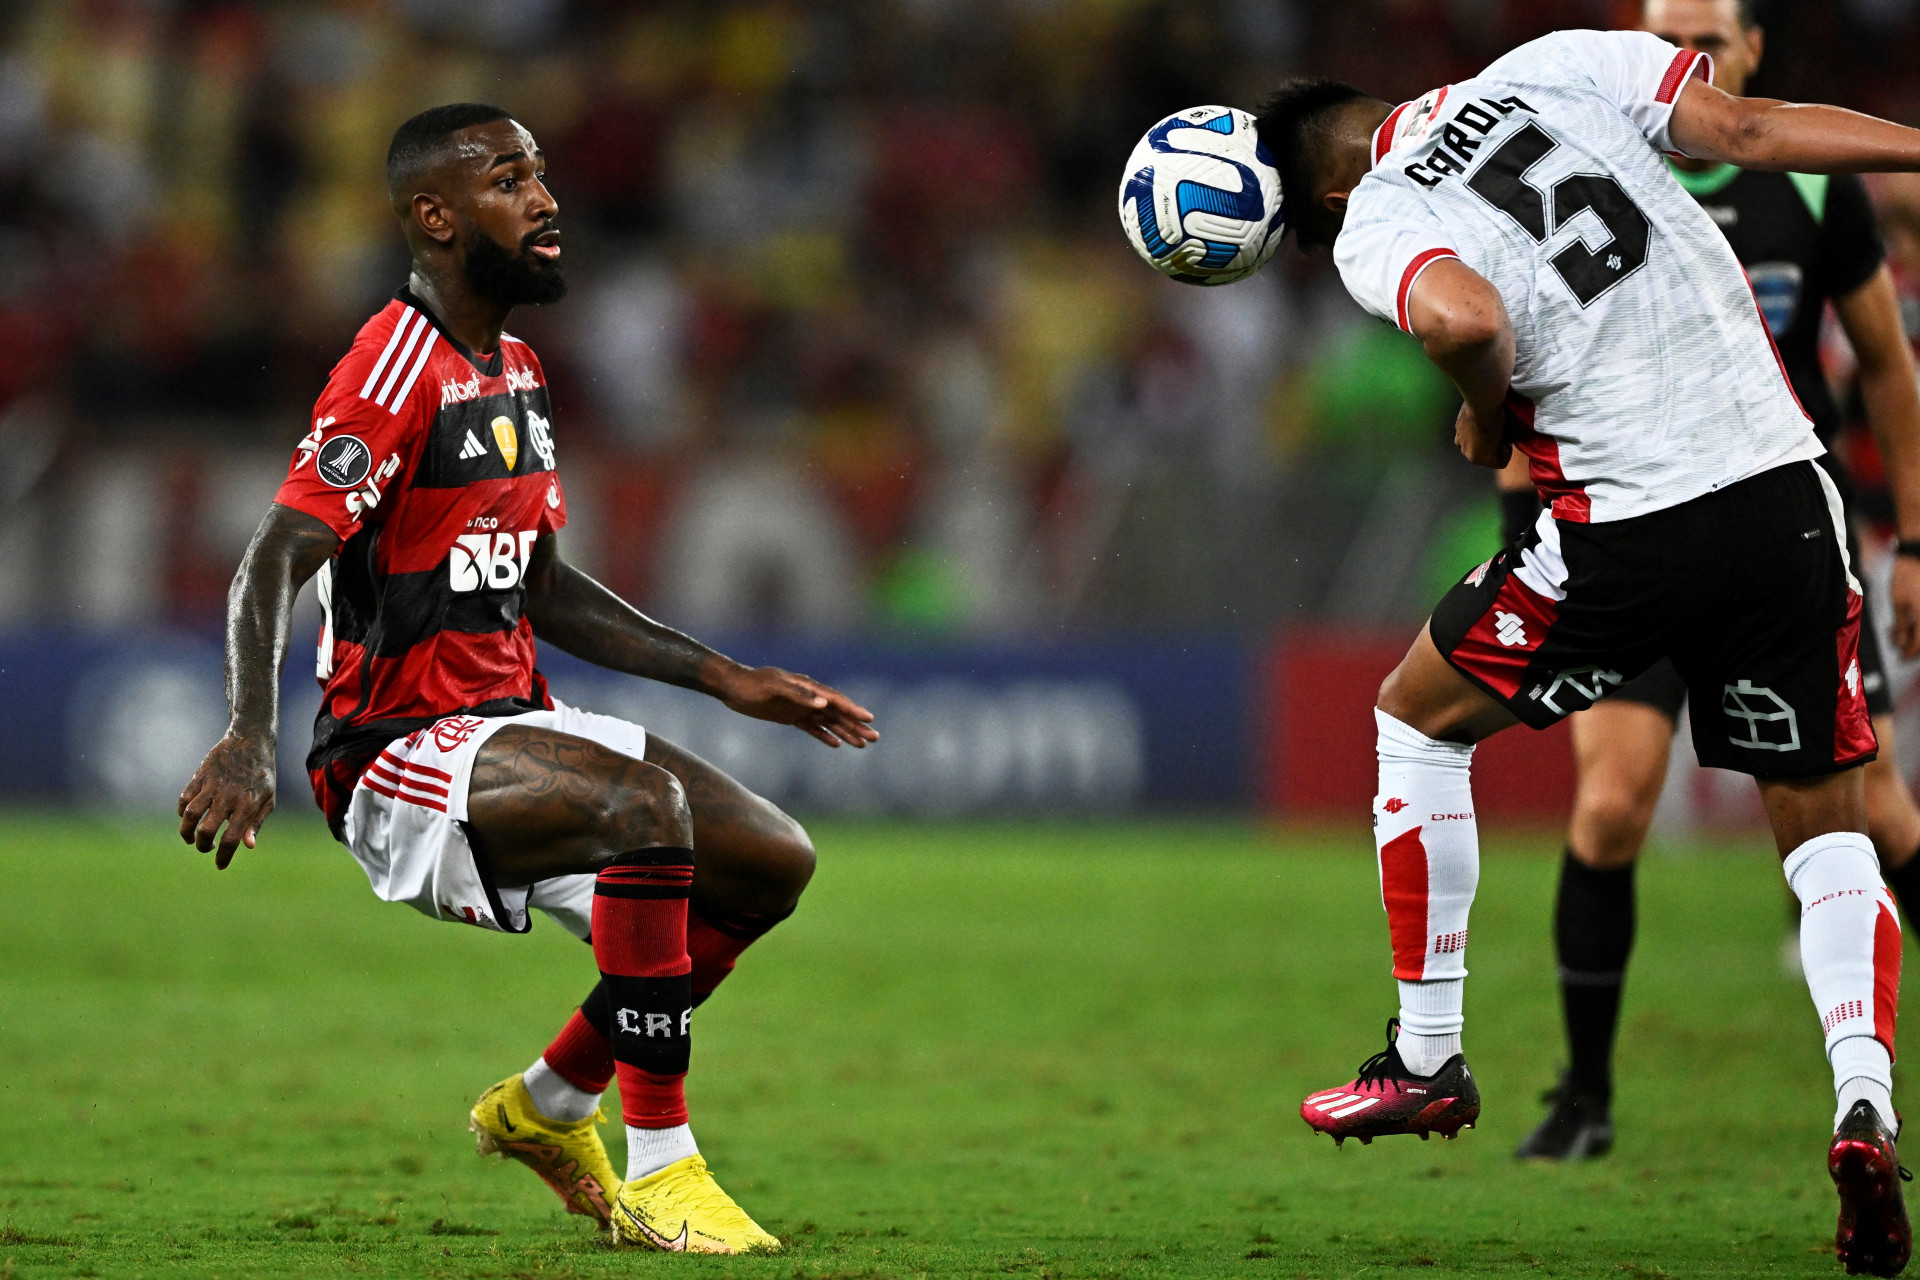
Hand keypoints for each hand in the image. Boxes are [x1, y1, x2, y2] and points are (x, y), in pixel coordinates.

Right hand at [178, 733, 276, 867]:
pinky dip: (182, 812)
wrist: (251, 740)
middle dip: (203, 846)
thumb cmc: (262, 774)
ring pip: (190, 815)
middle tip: (206, 847)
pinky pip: (184, 799)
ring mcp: (212, 785)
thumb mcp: (269, 798)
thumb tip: (248, 846)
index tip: (220, 865)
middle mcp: (228, 796)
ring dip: (186, 832)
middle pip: (206, 829)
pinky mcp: (200, 776)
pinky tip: (188, 818)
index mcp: (248, 804)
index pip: (232, 838)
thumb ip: (256, 823)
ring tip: (191, 839)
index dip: (224, 856)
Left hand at [713, 664, 878, 747]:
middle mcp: (808, 697)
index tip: (869, 719)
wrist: (732, 686)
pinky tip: (837, 744)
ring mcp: (800, 707)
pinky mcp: (790, 716)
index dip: (853, 710)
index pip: (836, 700)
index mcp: (808, 687)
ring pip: (828, 722)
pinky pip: (812, 728)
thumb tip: (823, 703)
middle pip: (837, 713)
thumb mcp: (773, 687)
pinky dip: (825, 736)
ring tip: (863, 744)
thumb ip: (799, 694)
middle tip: (875, 737)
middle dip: (856, 725)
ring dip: (846, 732)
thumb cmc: (752, 684)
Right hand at [1454, 401, 1512, 468]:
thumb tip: (1503, 441)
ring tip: (1488, 425)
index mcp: (1478, 459)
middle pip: (1484, 454)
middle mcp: (1466, 453)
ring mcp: (1459, 440)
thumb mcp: (1508, 436)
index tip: (1508, 441)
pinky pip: (1467, 432)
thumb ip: (1503, 446)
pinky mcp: (1457, 428)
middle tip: (1499, 433)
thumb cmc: (1496, 422)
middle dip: (1491, 447)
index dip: (1506, 452)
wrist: (1480, 405)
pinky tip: (1478, 419)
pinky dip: (1473, 429)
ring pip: (1474, 444)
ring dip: (1480, 438)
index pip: (1500, 463)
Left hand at [1891, 552, 1919, 659]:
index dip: (1911, 652)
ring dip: (1914, 632)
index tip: (1901, 657)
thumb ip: (1901, 626)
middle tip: (1899, 645)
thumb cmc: (1909, 578)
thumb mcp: (1899, 603)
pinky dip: (1916, 623)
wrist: (1919, 556)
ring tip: (1898, 632)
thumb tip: (1899, 644)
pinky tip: (1905, 622)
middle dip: (1913, 643)